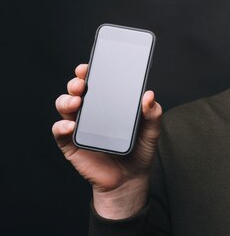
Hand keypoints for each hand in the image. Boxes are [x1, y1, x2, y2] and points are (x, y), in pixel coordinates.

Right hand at [52, 63, 162, 218]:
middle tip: (83, 83)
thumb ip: (153, 113)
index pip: (96, 81)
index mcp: (108, 102)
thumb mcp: (151, 130)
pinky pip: (60, 131)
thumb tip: (149, 95)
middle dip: (76, 82)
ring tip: (77, 102)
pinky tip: (71, 126)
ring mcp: (79, 126)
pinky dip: (62, 126)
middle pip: (76, 90)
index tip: (90, 65)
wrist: (130, 179)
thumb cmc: (139, 150)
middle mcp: (91, 110)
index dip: (90, 71)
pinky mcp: (71, 144)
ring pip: (64, 106)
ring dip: (67, 100)